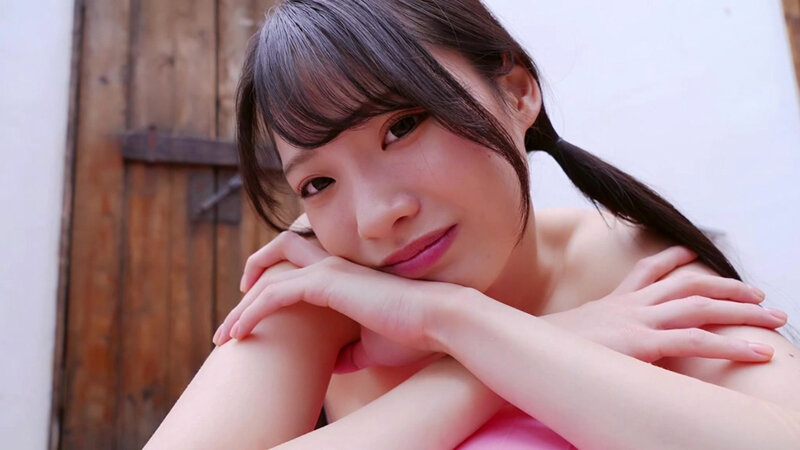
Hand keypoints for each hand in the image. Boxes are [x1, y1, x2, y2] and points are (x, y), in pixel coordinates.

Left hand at [214, 219, 444, 369]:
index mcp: (341, 274)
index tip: (251, 318)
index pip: (293, 268)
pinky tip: (239, 333)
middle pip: (272, 263)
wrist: (436, 321)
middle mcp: (330, 264)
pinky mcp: (324, 282)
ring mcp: (326, 269)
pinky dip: (251, 312)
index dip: (268, 287)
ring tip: (225, 335)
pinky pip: (273, 293)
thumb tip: (335, 363)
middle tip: (229, 328)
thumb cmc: (410, 334)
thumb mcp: (371, 347)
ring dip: (241, 306)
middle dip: (246, 289)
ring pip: (266, 279)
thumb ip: (349, 350)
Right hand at [542, 246, 786, 361]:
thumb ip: (588, 332)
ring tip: (773, 315)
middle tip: (758, 293)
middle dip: (726, 287)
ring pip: (700, 307)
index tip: (692, 253)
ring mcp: (638, 321)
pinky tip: (759, 351)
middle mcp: (630, 305)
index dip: (673, 258)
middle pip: (687, 284)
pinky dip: (732, 345)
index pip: (646, 271)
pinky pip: (697, 341)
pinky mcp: (643, 343)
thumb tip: (591, 342)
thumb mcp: (569, 334)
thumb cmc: (545, 347)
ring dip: (742, 310)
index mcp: (613, 301)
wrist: (525, 351)